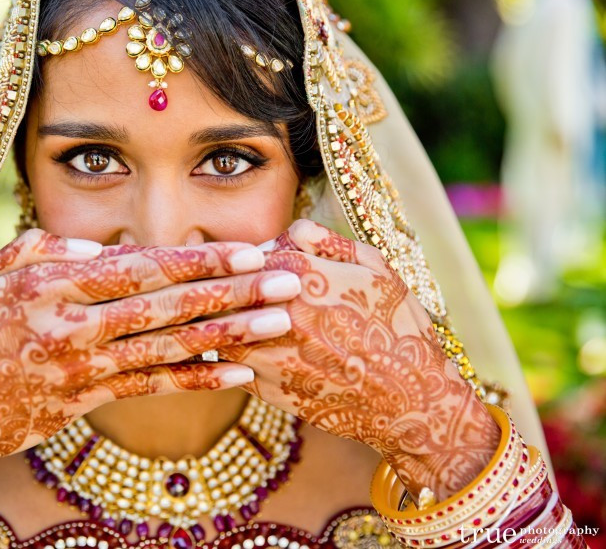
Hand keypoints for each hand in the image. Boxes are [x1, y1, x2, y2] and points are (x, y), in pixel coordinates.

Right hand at [0, 228, 298, 489]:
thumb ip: (39, 251)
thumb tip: (100, 247)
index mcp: (47, 283)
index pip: (139, 265)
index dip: (198, 258)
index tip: (248, 248)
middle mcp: (70, 324)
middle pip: (167, 304)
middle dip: (235, 290)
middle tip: (289, 279)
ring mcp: (80, 368)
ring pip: (169, 347)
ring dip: (230, 334)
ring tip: (281, 323)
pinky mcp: (83, 401)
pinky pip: (150, 387)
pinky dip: (195, 379)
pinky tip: (238, 372)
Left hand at [219, 219, 500, 500]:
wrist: (408, 400)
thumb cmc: (396, 328)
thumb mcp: (374, 268)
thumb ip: (325, 241)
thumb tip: (289, 230)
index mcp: (301, 274)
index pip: (248, 256)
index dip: (252, 262)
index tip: (260, 270)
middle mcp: (277, 310)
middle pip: (229, 291)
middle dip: (235, 293)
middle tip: (247, 298)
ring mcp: (266, 351)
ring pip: (222, 327)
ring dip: (230, 323)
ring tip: (250, 327)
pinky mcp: (263, 386)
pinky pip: (230, 363)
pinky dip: (237, 356)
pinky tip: (260, 355)